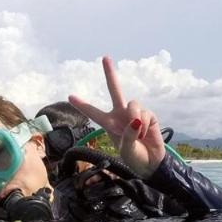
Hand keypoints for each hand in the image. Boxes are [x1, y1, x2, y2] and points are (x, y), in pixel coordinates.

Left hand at [69, 56, 165, 178]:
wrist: (151, 163)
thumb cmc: (134, 158)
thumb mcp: (126, 150)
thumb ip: (128, 135)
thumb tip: (135, 120)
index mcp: (109, 124)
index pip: (93, 112)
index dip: (82, 105)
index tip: (70, 96)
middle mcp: (120, 114)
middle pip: (115, 90)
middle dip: (110, 74)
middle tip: (105, 57)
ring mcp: (134, 114)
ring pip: (133, 104)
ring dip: (135, 118)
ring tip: (138, 134)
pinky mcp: (148, 115)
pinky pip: (145, 113)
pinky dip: (145, 124)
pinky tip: (145, 134)